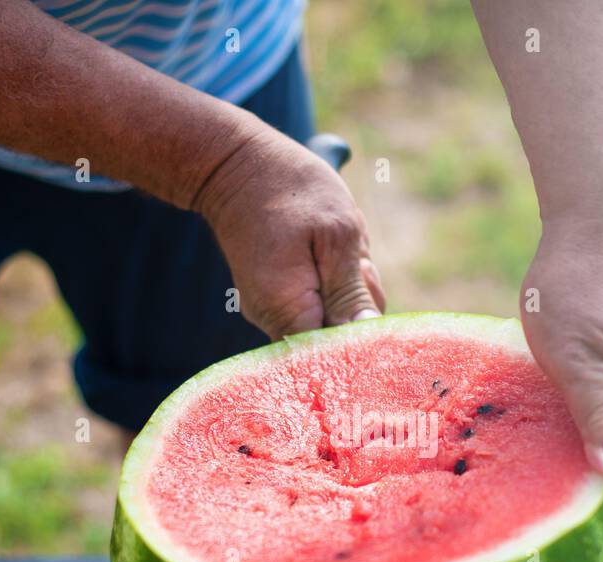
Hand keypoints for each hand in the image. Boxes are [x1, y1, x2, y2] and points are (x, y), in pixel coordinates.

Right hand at [196, 126, 384, 338]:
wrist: (235, 166)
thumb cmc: (290, 191)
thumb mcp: (337, 235)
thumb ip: (352, 292)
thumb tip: (367, 335)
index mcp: (287, 311)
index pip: (334, 353)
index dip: (361, 332)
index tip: (364, 283)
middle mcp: (273, 322)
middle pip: (335, 341)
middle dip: (358, 305)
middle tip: (355, 258)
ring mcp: (271, 313)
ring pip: (328, 322)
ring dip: (346, 290)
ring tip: (339, 248)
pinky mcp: (275, 301)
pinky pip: (316, 306)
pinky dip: (332, 283)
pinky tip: (327, 253)